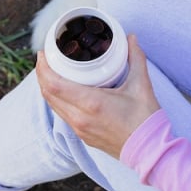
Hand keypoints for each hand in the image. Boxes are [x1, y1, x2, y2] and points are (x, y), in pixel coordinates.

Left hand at [36, 35, 161, 158]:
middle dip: (42, 74)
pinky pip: (62, 114)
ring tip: (50, 72)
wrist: (149, 151)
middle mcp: (80, 118)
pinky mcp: (83, 136)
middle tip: (44, 58)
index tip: (43, 53)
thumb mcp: (141, 85)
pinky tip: (63, 91)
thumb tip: (131, 39)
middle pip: (48, 94)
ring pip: (53, 105)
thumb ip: (136, 58)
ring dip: (47, 88)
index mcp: (92, 103)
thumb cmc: (145, 120)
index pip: (55, 85)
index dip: (44, 68)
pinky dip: (57, 100)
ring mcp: (80, 129)